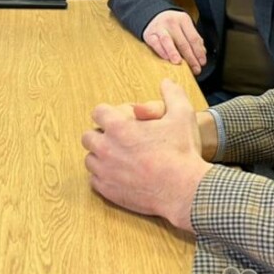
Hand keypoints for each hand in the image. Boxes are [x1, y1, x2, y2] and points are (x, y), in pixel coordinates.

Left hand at [82, 79, 211, 231]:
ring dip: (100, 156)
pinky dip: (104, 176)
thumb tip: (166, 82)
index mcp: (119, 127)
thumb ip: (172, 94)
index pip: (98, 112)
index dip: (108, 113)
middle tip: (118, 139)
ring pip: (89, 159)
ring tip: (118, 157)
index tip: (118, 119)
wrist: (185, 189)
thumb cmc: (182, 151)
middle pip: (88, 136)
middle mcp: (106, 148)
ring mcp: (105, 171)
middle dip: (101, 135)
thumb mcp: (182, 115)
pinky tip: (119, 174)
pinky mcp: (108, 191)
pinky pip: (94, 180)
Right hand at [142, 11, 206, 73]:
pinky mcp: (149, 34)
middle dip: (190, 57)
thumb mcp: (185, 28)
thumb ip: (194, 40)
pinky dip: (161, 51)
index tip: (202, 63)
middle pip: (182, 42)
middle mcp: (171, 22)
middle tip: (195, 69)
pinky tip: (166, 58)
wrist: (154, 17)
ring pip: (167, 40)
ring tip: (178, 62)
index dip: (199, 52)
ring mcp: (159, 27)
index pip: (194, 38)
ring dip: (173, 52)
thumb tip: (202, 54)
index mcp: (184, 20)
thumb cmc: (173, 26)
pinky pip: (155, 43)